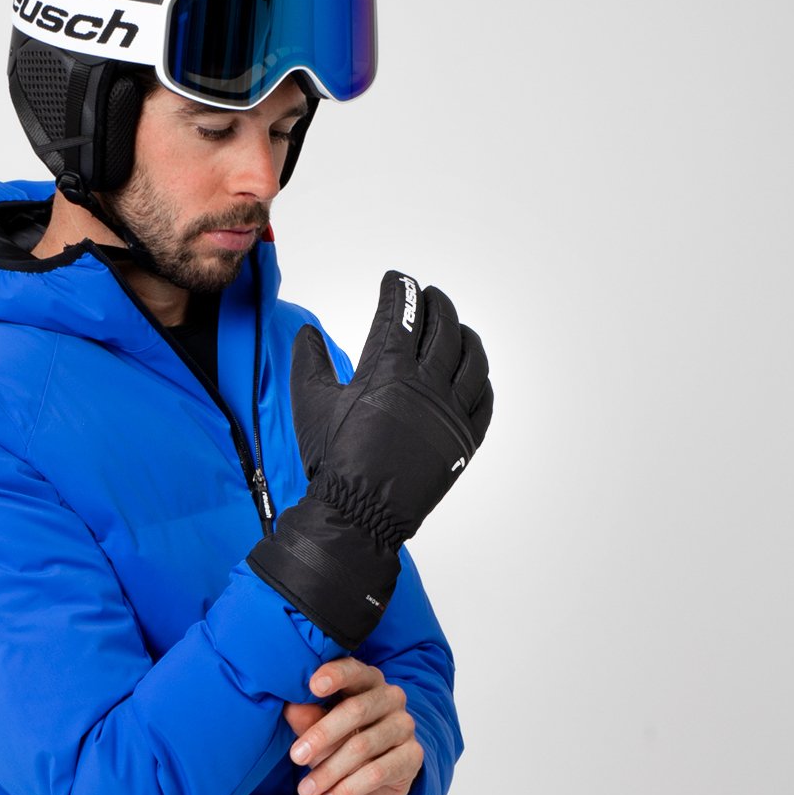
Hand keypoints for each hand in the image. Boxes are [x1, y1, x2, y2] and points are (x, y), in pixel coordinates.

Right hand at [248, 270, 492, 653]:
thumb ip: (309, 361)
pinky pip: (485, 399)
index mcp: (388, 371)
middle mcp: (426, 385)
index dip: (398, 288)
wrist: (358, 514)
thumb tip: (308, 334)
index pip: (401, 313)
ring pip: (474, 358)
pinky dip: (482, 379)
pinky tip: (473, 372)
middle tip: (429, 296)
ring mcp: (450, 413)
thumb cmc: (334, 461)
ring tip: (457, 328)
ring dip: (466, 335)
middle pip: (444, 326)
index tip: (395, 280)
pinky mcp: (464, 441)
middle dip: (436, 303)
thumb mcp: (311, 405)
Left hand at [283, 658, 423, 794]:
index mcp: (366, 680)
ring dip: (329, 771)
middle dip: (322, 735)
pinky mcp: (412, 756)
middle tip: (295, 756)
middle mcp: (391, 697)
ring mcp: (405, 725)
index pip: (353, 670)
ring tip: (306, 790)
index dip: (334, 675)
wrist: (378, 774)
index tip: (312, 686)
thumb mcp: (321, 728)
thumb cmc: (343, 739)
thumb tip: (290, 707)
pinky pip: (377, 772)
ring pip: (363, 746)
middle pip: (356, 710)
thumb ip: (307, 717)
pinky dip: (348, 788)